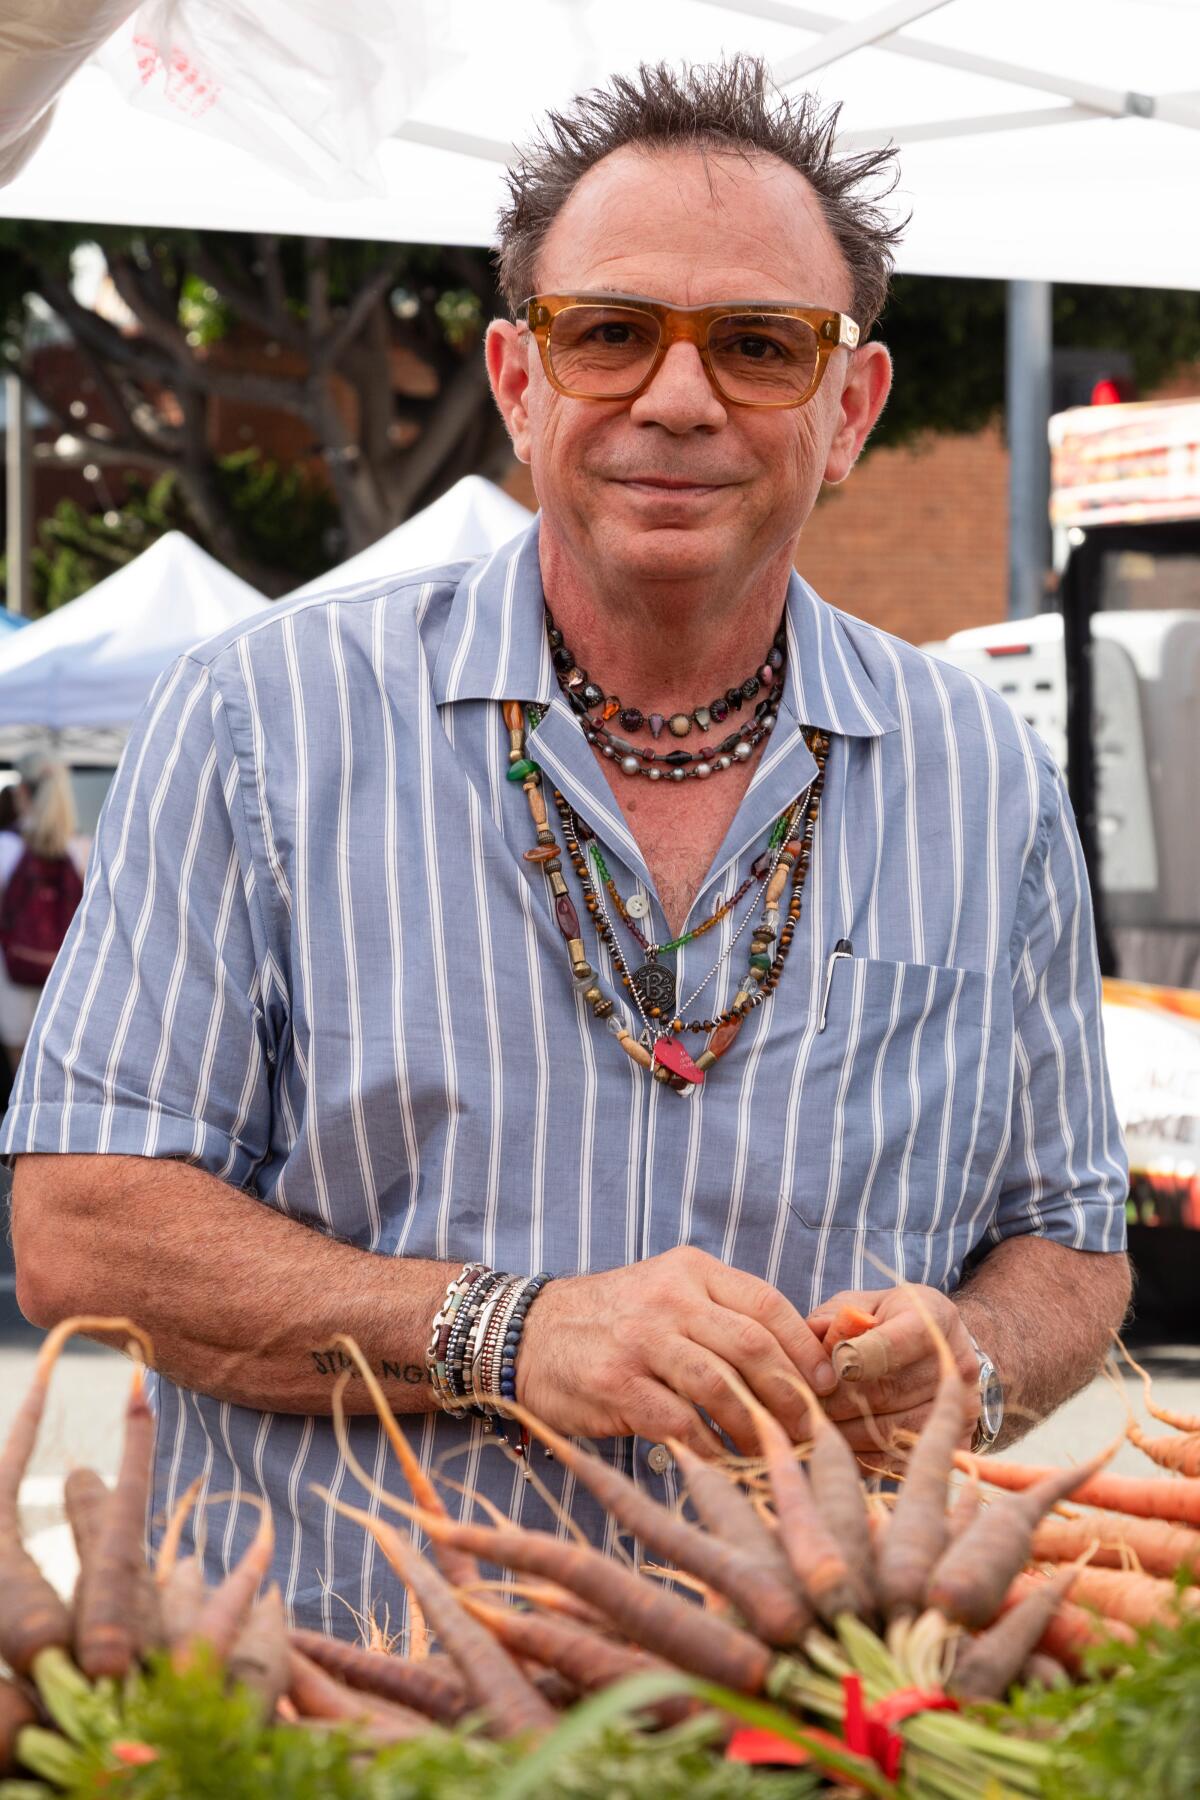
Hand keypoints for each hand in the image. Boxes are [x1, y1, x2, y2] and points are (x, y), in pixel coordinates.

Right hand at [516, 1245, 836, 1457]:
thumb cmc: (614, 1320)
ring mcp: (641, 1339)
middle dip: (791, 1396)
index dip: (805, 1348)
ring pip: (722, 1387)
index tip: (826, 1385)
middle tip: (811, 1431)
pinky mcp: (617, 1383)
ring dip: (756, 1429)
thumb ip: (721, 1315)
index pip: (767, 1304)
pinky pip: (680, 1423)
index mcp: (692, 1270)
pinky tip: (723, 1464)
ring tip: (773, 1454)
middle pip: (753, 1347)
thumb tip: (798, 1359)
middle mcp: (669, 1298)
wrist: (527, 1333)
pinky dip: (710, 1450)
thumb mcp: (668, 1292)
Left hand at [807, 1285, 979, 1467]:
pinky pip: (904, 1455)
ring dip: (847, 1432)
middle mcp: (955, 1363)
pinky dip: (866, 1455)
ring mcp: (962, 1406)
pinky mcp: (958, 1439)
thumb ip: (836, 1316)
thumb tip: (810, 1335)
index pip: (894, 1343)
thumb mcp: (865, 1303)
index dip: (858, 1357)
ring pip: (892, 1428)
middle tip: (805, 1407)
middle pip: (889, 1391)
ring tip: (814, 1428)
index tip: (830, 1367)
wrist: (942, 1346)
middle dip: (839, 1401)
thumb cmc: (892, 1321)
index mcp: (933, 1319)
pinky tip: (839, 1449)